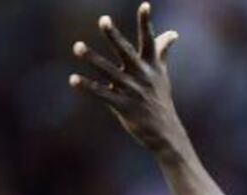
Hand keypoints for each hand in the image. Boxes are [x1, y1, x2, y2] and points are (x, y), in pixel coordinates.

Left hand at [69, 2, 182, 151]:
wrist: (164, 131)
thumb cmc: (160, 99)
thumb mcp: (162, 75)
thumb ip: (162, 52)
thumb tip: (173, 33)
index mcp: (152, 65)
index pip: (149, 40)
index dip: (146, 23)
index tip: (145, 5)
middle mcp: (142, 75)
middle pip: (126, 51)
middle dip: (114, 36)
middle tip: (103, 19)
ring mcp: (132, 90)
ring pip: (109, 71)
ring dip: (92, 58)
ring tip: (77, 46)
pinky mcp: (122, 106)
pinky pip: (101, 93)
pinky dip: (87, 86)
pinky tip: (73, 79)